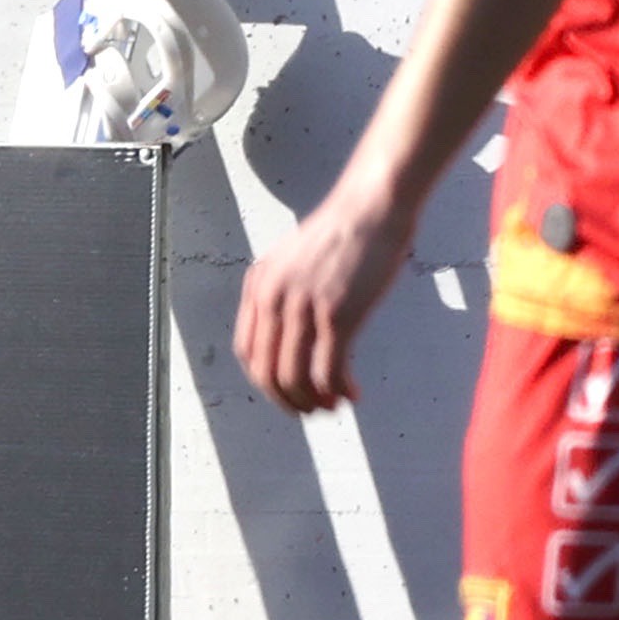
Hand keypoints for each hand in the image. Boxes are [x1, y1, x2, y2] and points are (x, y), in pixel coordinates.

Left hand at [235, 178, 416, 412]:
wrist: (371, 209)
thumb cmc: (341, 235)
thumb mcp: (293, 261)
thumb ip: (283, 294)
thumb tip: (289, 336)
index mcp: (259, 287)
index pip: (247, 351)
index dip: (266, 381)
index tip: (287, 392)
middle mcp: (273, 299)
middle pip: (267, 372)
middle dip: (288, 400)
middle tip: (311, 410)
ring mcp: (303, 308)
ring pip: (295, 378)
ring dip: (313, 401)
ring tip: (333, 405)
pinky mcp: (337, 315)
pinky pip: (329, 371)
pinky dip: (338, 390)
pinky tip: (352, 393)